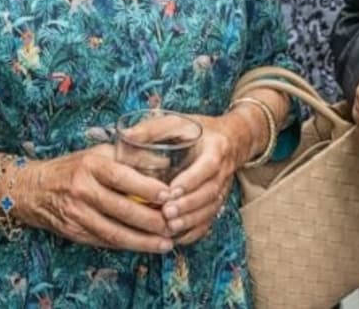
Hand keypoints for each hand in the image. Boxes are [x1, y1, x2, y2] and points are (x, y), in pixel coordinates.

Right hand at [17, 144, 173, 252]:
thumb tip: (167, 161)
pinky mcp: (75, 232)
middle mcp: (82, 190)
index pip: (122, 177)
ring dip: (143, 241)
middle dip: (151, 221)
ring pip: (115, 232)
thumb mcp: (98, 153)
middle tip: (174, 225)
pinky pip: (106, 242)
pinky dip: (128, 246)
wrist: (34, 188)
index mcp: (90, 165)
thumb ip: (129, 157)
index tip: (169, 195)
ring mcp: (77, 214)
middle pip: (122, 209)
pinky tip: (146, 246)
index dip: (147, 187)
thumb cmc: (74, 167)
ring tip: (166, 243)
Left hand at [159, 113, 250, 244]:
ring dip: (191, 220)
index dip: (191, 180)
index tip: (171, 190)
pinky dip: (194, 231)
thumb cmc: (200, 129)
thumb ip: (154, 128)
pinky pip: (209, 220)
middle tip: (166, 213)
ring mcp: (223, 188)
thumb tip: (126, 136)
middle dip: (188, 205)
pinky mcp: (218, 201)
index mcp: (216, 148)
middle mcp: (224, 170)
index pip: (208, 166)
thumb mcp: (178, 121)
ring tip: (169, 226)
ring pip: (210, 209)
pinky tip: (176, 236)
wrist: (233, 139)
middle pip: (210, 192)